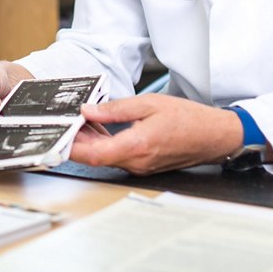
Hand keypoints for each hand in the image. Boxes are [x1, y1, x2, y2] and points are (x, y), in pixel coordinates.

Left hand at [68, 94, 247, 174]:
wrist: (214, 136)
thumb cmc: (188, 119)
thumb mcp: (149, 104)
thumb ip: (115, 109)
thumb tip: (89, 110)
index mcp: (137, 146)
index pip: (94, 155)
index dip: (72, 149)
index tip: (58, 138)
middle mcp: (136, 162)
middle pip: (96, 157)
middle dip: (77, 141)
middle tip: (66, 123)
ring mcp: (140, 166)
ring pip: (106, 157)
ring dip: (91, 142)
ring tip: (81, 121)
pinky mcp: (144, 165)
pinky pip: (118, 157)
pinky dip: (105, 144)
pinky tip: (100, 129)